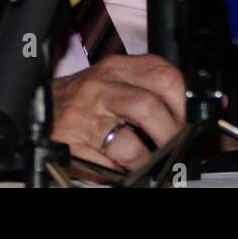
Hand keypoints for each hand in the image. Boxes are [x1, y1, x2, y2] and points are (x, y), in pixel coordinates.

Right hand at [51, 54, 185, 171]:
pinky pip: (106, 164)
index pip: (164, 77)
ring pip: (129, 142)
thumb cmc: (87, 96)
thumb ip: (152, 88)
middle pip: (149, 108)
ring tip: (149, 162)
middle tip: (174, 147)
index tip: (189, 121)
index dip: (183, 104)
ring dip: (147, 159)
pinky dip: (121, 170)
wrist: (43, 107)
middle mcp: (101, 88)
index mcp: (119, 68)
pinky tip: (123, 166)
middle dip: (169, 134)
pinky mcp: (72, 144)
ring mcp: (85, 116)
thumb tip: (194, 111)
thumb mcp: (118, 80)